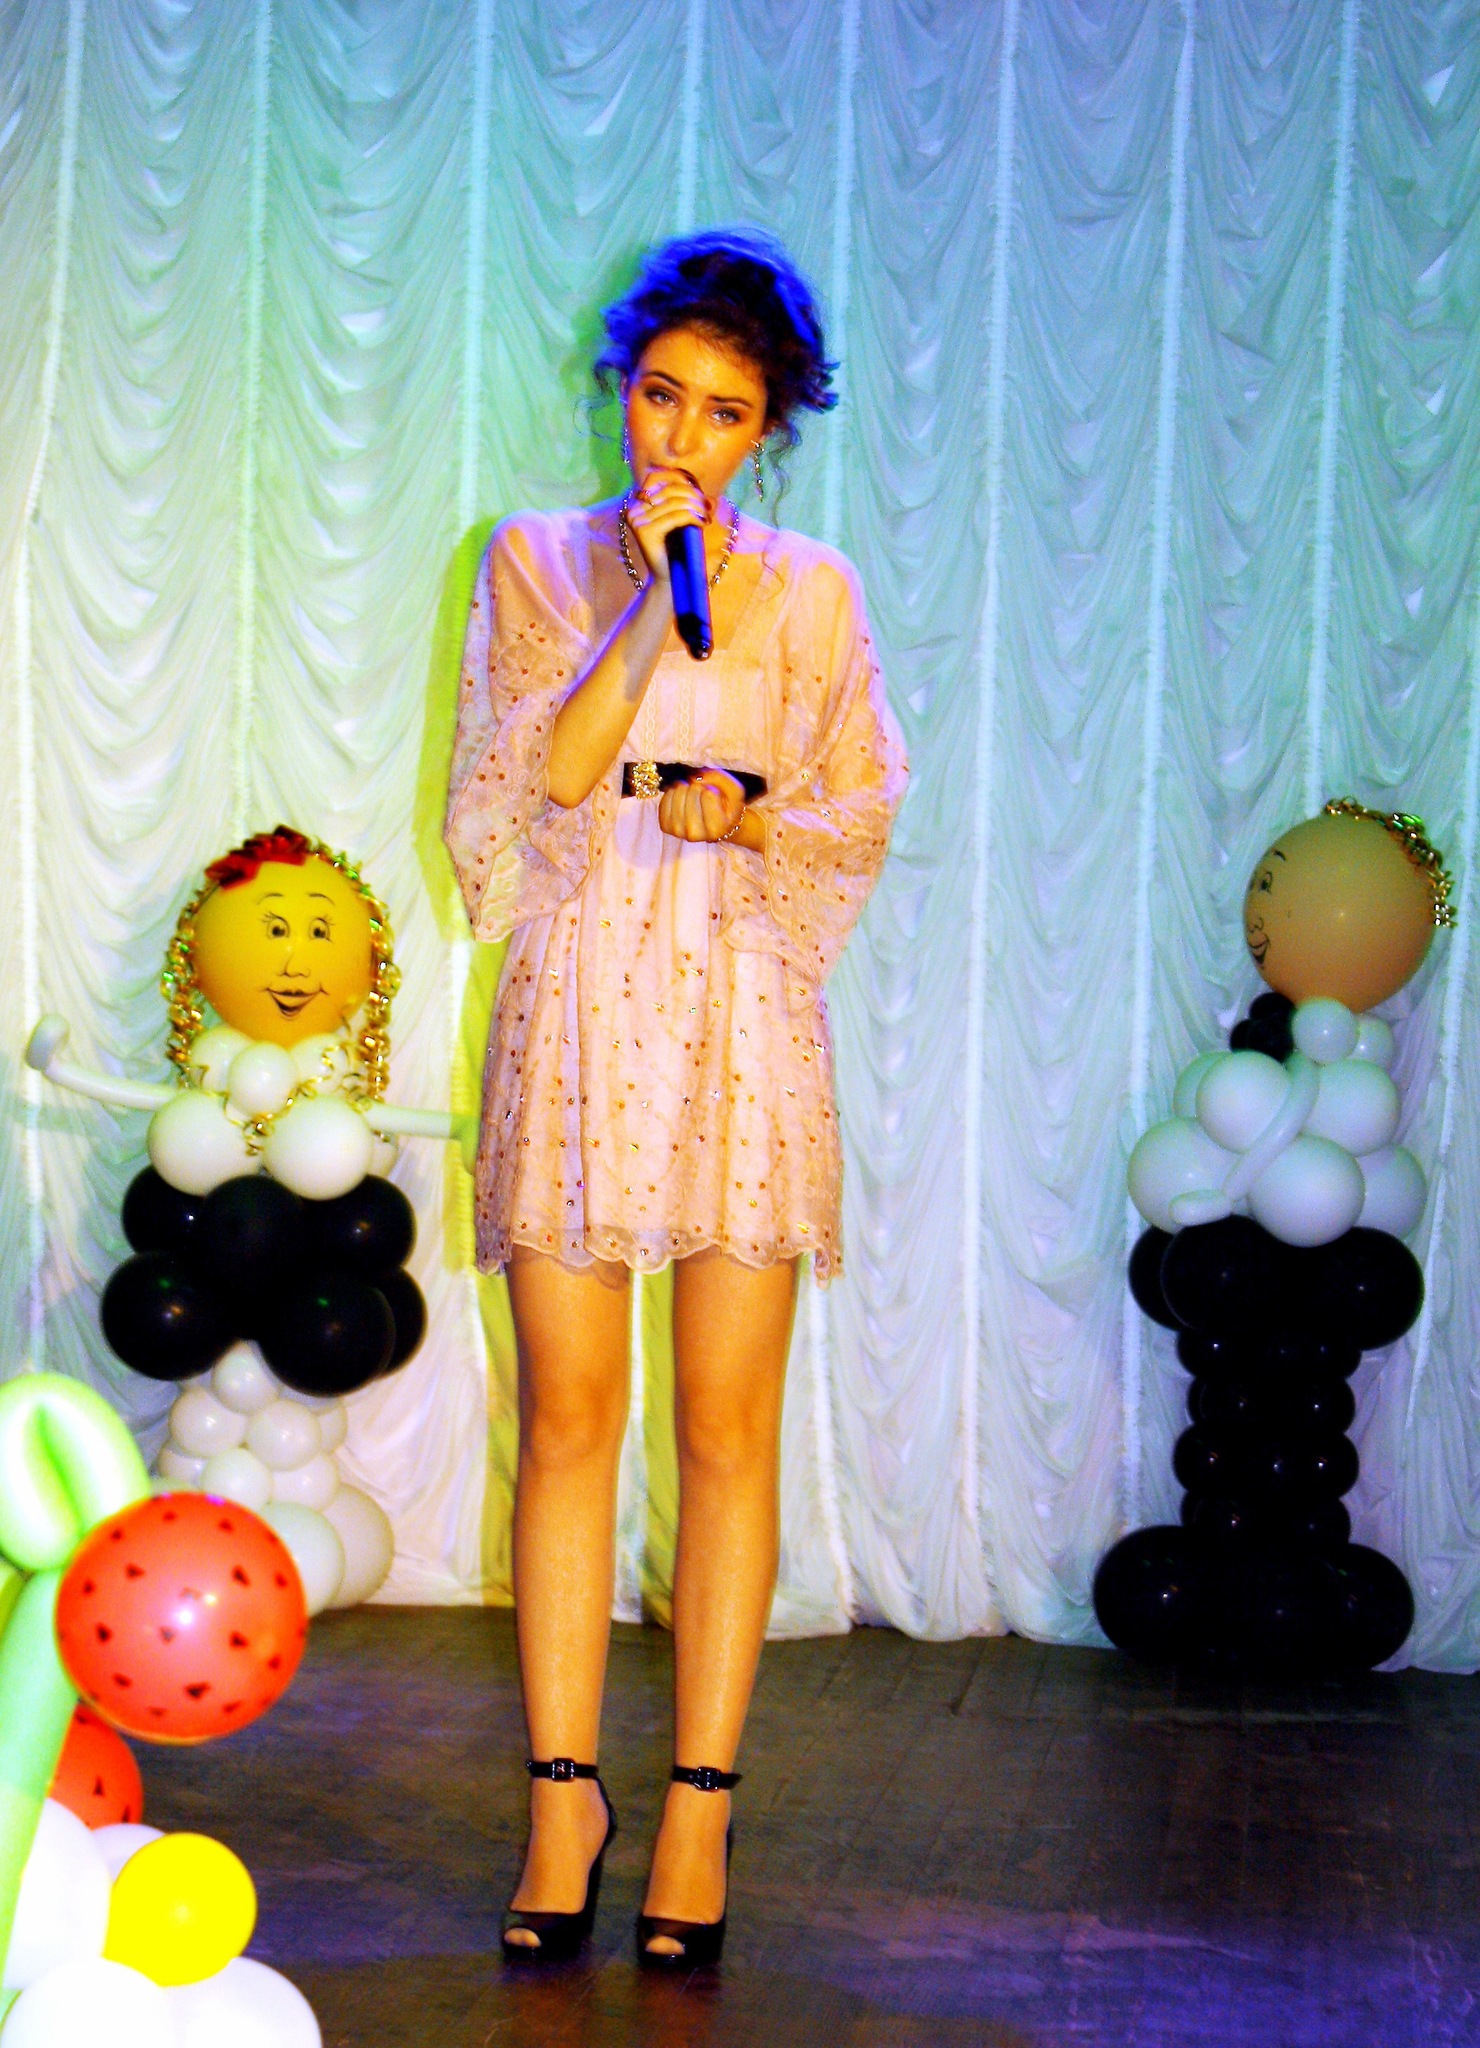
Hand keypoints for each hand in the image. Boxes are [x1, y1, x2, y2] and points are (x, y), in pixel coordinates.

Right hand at [623, 466, 711, 582]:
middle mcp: (634, 509)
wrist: (669, 579)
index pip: (657, 477)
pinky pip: (676, 516)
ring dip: (696, 507)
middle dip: (693, 495)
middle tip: (708, 506)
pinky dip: (693, 517)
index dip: (680, 478)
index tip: (699, 491)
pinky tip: (702, 523)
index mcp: (638, 503)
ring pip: (675, 503)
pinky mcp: (644, 532)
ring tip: (707, 515)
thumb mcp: (680, 520)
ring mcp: (637, 520)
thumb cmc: (677, 549)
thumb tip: (703, 491)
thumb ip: (686, 501)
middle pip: (668, 489)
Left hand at [657, 769, 745, 842]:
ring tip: (690, 792)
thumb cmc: (727, 806)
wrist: (717, 824)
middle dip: (697, 786)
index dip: (711, 788)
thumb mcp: (733, 790)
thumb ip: (718, 778)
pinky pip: (664, 801)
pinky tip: (680, 796)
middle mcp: (695, 834)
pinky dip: (671, 793)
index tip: (714, 794)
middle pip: (691, 793)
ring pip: (676, 796)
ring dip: (683, 788)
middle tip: (701, 791)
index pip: (707, 795)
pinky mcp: (666, 827)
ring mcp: (679, 831)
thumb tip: (694, 778)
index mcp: (715, 828)